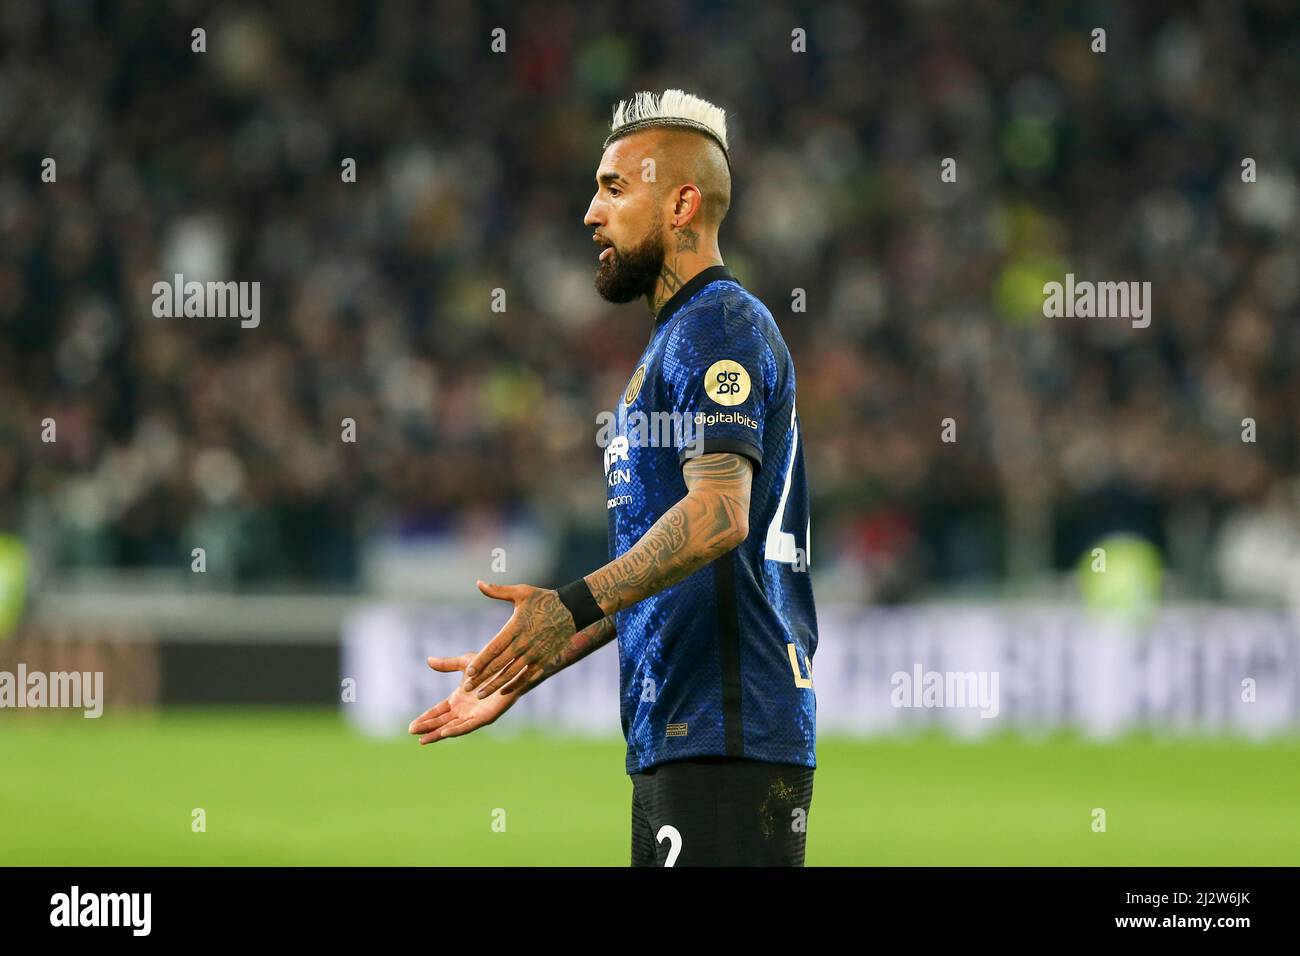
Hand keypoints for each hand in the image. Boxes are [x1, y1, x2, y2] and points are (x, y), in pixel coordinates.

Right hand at [408, 653, 521, 744]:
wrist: (511, 667)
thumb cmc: (492, 664)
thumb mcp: (465, 663)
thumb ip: (447, 664)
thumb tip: (428, 660)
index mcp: (458, 699)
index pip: (437, 712)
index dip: (425, 718)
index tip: (411, 726)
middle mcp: (465, 710)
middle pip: (441, 721)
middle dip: (427, 727)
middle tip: (411, 732)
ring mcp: (474, 714)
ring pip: (452, 727)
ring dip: (438, 733)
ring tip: (423, 740)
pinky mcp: (485, 717)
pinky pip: (468, 726)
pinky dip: (456, 730)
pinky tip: (444, 733)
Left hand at [462, 579, 579, 696]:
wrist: (572, 609)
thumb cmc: (543, 599)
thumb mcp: (521, 592)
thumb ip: (498, 591)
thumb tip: (478, 583)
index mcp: (516, 627)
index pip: (494, 648)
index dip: (481, 661)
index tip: (468, 672)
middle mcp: (524, 643)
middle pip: (500, 664)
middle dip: (483, 677)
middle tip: (468, 688)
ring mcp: (535, 653)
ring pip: (512, 673)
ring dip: (496, 685)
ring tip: (482, 694)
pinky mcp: (544, 660)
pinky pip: (528, 676)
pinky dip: (515, 685)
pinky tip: (504, 691)